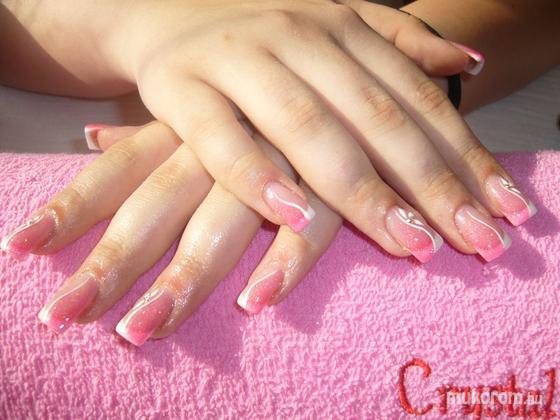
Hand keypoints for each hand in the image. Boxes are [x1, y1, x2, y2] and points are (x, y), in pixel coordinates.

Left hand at [1, 122, 342, 344]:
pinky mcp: (327, 181)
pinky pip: (306, 227)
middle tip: (65, 316)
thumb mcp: (197, 110)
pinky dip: (282, 263)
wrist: (337, 64)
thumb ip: (148, 133)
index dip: (69, 209)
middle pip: (154, 208)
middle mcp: (219, 144)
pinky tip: (255, 302)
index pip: (117, 170)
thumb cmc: (255, 98)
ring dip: (184, 279)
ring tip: (142, 330)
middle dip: (111, 264)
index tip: (20, 250)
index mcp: (184, 127)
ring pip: (220, 223)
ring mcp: (272, 163)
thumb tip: (91, 137)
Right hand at [103, 0, 532, 262]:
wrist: (164, 11)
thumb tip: (467, 60)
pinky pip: (224, 141)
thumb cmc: (260, 34)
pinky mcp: (182, 90)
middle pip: (376, 118)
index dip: (464, 155)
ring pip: (310, 130)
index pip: (416, 97)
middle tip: (478, 243)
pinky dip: (259, 180)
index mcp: (341, 26)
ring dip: (362, 192)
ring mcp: (239, 61)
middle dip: (432, 186)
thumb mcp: (334, 23)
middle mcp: (297, 37)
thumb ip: (400, 41)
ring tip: (410, 243)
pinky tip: (298, 219)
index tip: (503, 211)